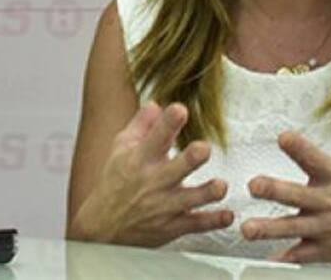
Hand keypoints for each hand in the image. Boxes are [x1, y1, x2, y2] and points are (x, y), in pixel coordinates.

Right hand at [69, 102, 233, 246]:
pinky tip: (227, 215)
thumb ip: (141, 124)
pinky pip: (197, 224)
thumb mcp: (121, 148)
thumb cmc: (115, 182)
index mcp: (140, 158)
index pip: (154, 136)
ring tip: (220, 186)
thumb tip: (158, 104)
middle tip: (203, 149)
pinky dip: (214, 221)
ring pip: (190, 199)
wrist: (103, 227)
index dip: (168, 122)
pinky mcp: (173, 225)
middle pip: (176, 168)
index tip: (179, 110)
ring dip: (207, 192)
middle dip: (191, 158)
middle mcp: (154, 181)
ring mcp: (165, 205)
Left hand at [241, 123, 330, 278]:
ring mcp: (330, 228)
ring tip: (248, 228)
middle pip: (296, 194)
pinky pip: (304, 255)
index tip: (283, 138)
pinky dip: (287, 258)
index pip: (315, 157)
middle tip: (254, 185)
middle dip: (273, 189)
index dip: (298, 146)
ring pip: (293, 227)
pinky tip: (271, 258)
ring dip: (269, 228)